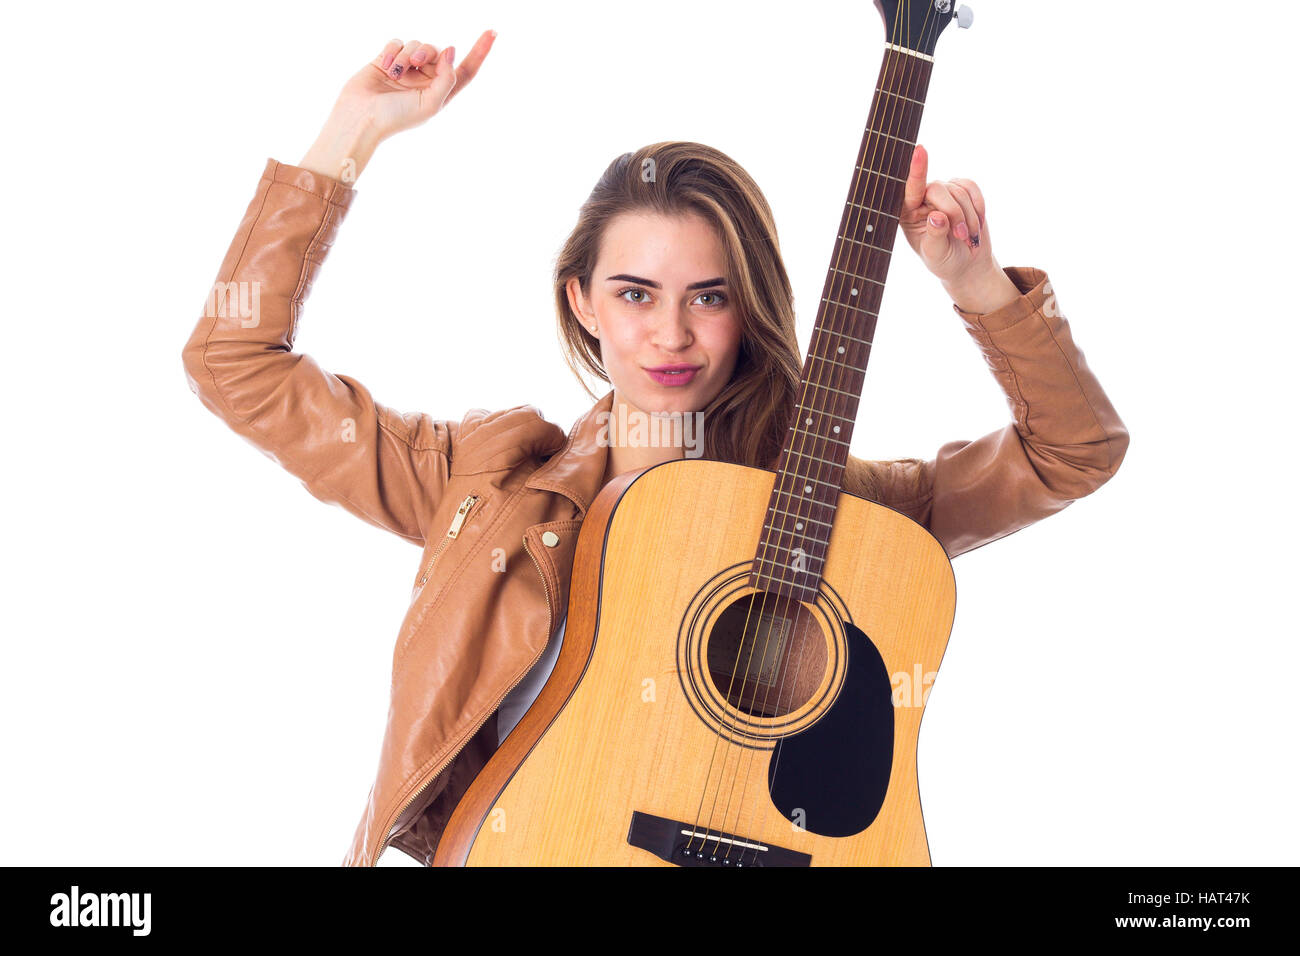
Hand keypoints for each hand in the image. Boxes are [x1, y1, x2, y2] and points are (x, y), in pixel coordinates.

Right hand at [344, 33, 496, 142]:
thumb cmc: (396, 117)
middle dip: (427, 53)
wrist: (360, 117)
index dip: (479, 52)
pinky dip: (392, 51)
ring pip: (416, 45)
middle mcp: (425, 80)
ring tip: (395, 71)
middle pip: (437, 52)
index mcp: (440, 93)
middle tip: (415, 63)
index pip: (466, 70)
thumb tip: (451, 51)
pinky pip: (397, 42)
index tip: (493, 33)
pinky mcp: (387, 60)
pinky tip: (384, 65)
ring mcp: (406, 69)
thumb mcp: (431, 104)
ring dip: (406, 55)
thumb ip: (447, 78)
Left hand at [899, 143, 997, 281]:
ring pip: (958, 191)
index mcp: (906, 212)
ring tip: (967, 236)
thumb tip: (937, 216)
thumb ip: (935, 236)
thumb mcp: (936, 254)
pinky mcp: (960, 188)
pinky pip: (972, 187)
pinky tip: (977, 222)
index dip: (916, 170)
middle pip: (939, 190)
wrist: (966, 263)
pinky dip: (978, 206)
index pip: (910, 189)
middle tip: (962, 235)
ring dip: (969, 216)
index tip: (920, 151)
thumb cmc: (944, 260)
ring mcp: (941, 191)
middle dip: (954, 213)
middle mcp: (921, 197)